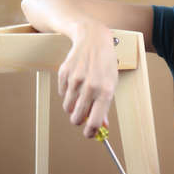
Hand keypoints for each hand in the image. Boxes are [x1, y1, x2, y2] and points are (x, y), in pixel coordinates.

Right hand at [58, 22, 117, 137]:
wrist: (93, 40)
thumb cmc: (105, 64)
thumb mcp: (111, 83)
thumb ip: (105, 105)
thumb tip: (101, 126)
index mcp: (106, 91)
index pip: (95, 121)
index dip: (91, 132)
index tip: (90, 134)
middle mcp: (91, 87)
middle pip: (77, 118)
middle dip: (79, 120)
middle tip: (81, 117)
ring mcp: (76, 80)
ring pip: (68, 107)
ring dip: (73, 106)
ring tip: (81, 94)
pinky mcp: (64, 74)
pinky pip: (62, 94)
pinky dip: (68, 93)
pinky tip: (76, 81)